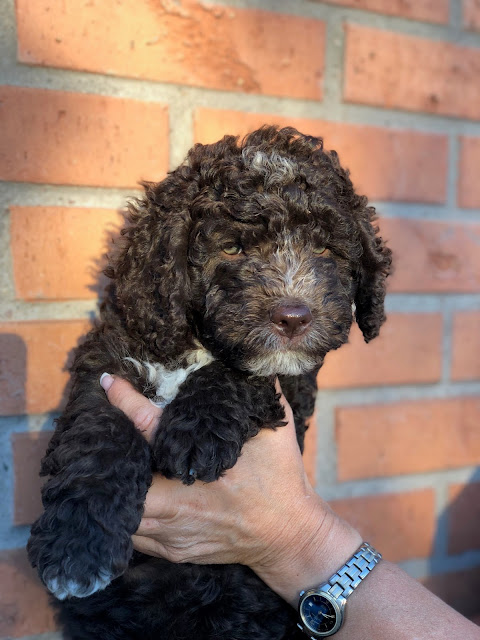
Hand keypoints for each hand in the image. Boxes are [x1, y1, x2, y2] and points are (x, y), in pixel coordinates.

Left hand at [101, 374, 360, 605]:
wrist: (290, 535)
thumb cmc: (280, 479)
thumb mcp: (277, 428)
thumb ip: (260, 390)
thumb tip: (248, 357)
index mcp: (198, 466)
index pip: (149, 426)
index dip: (125, 401)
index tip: (108, 383)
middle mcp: (179, 503)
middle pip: (122, 479)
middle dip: (108, 456)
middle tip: (105, 435)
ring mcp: (174, 532)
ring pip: (123, 514)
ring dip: (114, 489)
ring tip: (112, 464)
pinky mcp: (175, 551)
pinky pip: (136, 537)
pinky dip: (128, 516)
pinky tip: (132, 498)